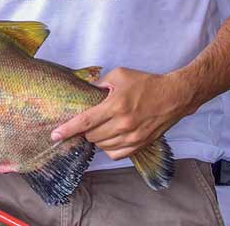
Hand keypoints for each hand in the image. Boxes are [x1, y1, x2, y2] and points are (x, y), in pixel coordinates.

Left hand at [51, 68, 194, 159]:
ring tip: (102, 126)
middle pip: (92, 136)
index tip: (55, 135)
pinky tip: (110, 137)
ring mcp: (133, 137)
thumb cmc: (146, 83)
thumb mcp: (120, 74)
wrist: (175, 96)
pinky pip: (116, 154)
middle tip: (89, 120)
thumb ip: (100, 83)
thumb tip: (86, 91)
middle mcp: (124, 124)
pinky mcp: (140, 144)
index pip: (85, 121)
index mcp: (116, 105)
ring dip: (97, 138)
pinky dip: (109, 148)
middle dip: (85, 130)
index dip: (68, 130)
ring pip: (103, 146)